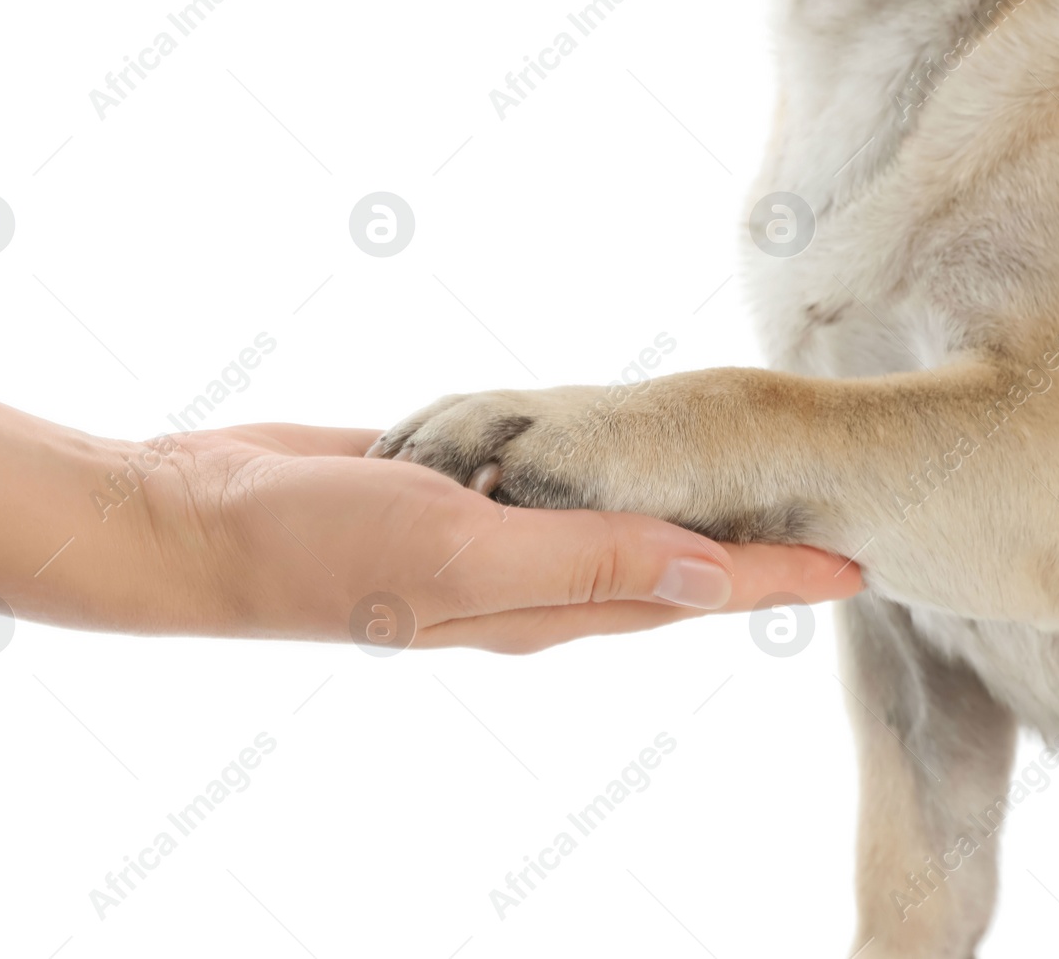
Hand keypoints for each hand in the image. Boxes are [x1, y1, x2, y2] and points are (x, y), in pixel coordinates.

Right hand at [156, 424, 861, 652]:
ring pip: (603, 527)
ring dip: (672, 516)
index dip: (773, 579)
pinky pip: (538, 486)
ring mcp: (482, 540)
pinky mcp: (443, 493)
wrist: (202, 525)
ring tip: (734, 494)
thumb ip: (589, 561)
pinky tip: (608, 457)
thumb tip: (711, 575)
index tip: (855, 565)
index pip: (688, 590)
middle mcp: (525, 580)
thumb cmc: (326, 549)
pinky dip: (589, 476)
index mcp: (544, 602)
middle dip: (742, 559)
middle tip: (817, 533)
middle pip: (661, 570)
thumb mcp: (466, 553)